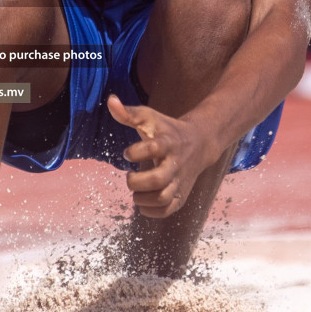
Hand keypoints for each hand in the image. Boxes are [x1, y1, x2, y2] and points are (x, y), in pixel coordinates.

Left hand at [106, 94, 215, 218]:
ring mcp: (180, 181)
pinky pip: (168, 210)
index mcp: (168, 143)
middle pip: (158, 180)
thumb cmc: (167, 129)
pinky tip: (142, 201)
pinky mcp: (182, 194)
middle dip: (136, 182)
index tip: (127, 153)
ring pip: (163, 198)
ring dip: (142, 199)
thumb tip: (110, 100)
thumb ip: (128, 113)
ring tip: (136, 190)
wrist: (200, 142)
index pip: (153, 148)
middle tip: (129, 176)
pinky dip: (151, 211)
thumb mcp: (150, 117)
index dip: (134, 152)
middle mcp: (176, 164)